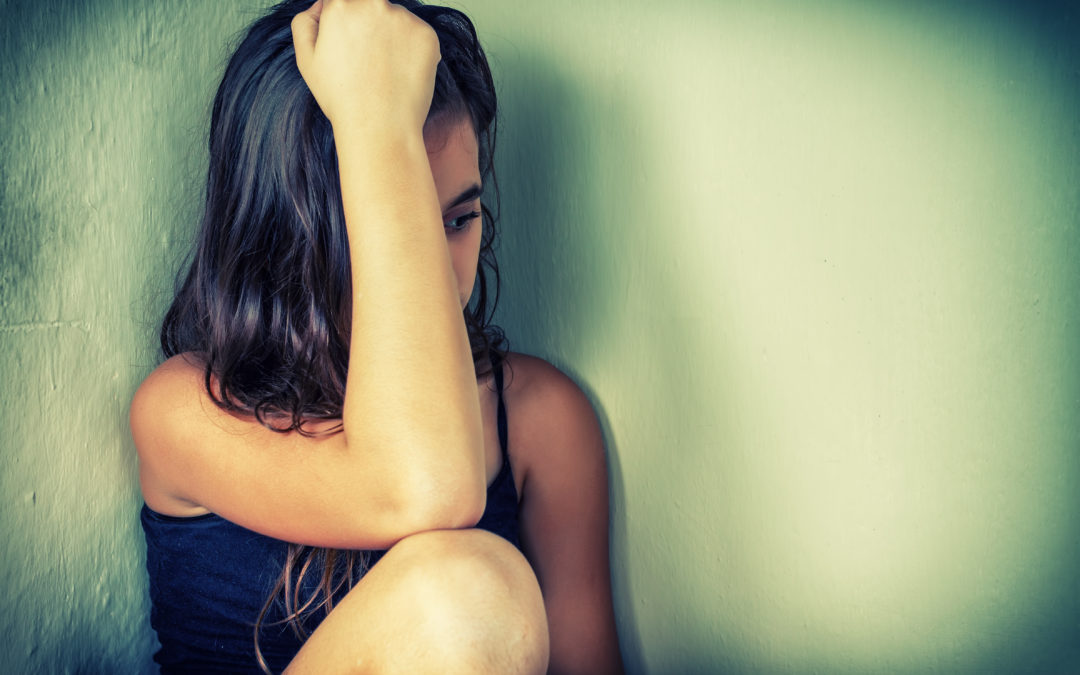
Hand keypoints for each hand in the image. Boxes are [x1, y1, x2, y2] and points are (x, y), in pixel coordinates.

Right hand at [291, 0, 439, 135]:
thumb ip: (304, 23)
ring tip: (384, 72)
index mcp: (341, 5)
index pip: (344, 1)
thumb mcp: (306, 60)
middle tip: (367, 59)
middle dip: (369, 25)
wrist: (379, 127)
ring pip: (396, 20)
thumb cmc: (341, 98)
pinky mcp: (427, 35)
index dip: (345, 22)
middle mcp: (373, 4)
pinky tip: (400, 74)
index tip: (350, 42)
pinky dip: (412, 51)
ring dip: (391, 37)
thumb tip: (320, 6)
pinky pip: (418, 36)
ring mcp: (403, 18)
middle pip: (371, 5)